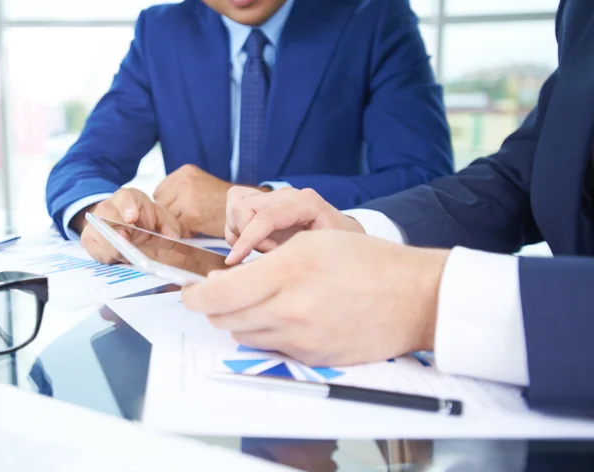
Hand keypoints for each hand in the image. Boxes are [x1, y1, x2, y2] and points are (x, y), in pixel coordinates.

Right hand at [77, 188, 184, 263]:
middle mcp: (109, 207)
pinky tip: (119, 260)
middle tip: (126, 239)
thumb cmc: (145, 221)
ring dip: (113, 246)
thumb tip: (172, 237)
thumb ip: (169, 226)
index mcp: (128, 198)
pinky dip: (107, 256)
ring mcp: (96, 223)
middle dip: (115, 227)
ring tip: (128, 255)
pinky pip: (95, 249)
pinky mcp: (90, 239)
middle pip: (106, 213)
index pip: (126, 197)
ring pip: (99, 233)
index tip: (132, 217)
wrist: (126, 226)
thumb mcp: (161, 220)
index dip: (128, 206)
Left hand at [154, 165, 241, 237]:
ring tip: (196, 222)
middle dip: (172, 214)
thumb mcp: (199, 185)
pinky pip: (177, 227)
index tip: (180, 210)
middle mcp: (184, 181)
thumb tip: (158, 206)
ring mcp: (187, 196)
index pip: (159, 192)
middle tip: (190, 217)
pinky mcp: (191, 213)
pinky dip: (187, 232)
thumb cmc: (222, 202)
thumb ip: (178, 190)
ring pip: (168, 216)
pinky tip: (200, 227)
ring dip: (179, 224)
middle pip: (161, 204)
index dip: (168, 204)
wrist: (244, 209)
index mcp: (185, 171)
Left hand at [183, 230, 448, 366]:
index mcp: (287, 272)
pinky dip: (268, 333)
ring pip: (244, 335)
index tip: (190, 292)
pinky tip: (288, 316)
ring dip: (241, 319)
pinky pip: (272, 349)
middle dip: (215, 306)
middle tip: (223, 292)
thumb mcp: (309, 243)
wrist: (413, 297)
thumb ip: (262, 262)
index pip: (217, 296)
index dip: (194, 296)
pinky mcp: (313, 359)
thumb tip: (225, 281)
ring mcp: (302, 340)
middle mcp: (290, 310)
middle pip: (224, 319)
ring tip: (261, 300)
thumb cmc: (365, 261)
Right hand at [224, 186, 363, 264]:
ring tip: (264, 249)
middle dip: (246, 237)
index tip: (233, 261)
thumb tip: (262, 270)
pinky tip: (256, 242)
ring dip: (240, 232)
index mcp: (305, 202)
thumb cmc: (339, 249)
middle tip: (268, 254)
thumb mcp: (323, 256)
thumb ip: (292, 258)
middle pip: (243, 207)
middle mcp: (286, 194)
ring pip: (235, 205)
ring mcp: (273, 195)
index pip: (265, 217)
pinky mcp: (263, 201)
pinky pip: (235, 206)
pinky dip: (237, 228)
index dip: (246, 240)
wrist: (345, 237)